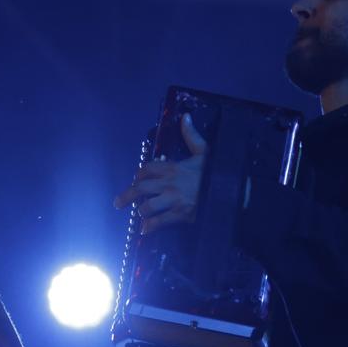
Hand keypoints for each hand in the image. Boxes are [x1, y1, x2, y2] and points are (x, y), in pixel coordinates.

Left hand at [113, 112, 206, 234]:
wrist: (229, 192)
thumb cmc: (215, 172)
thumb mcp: (204, 151)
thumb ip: (191, 135)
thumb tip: (185, 116)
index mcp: (173, 167)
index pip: (147, 169)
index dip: (138, 175)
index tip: (136, 180)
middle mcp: (169, 183)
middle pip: (140, 188)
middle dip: (126, 196)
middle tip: (118, 203)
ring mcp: (174, 200)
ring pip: (147, 206)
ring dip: (141, 211)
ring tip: (139, 214)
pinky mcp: (180, 215)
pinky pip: (159, 222)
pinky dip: (150, 227)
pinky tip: (145, 230)